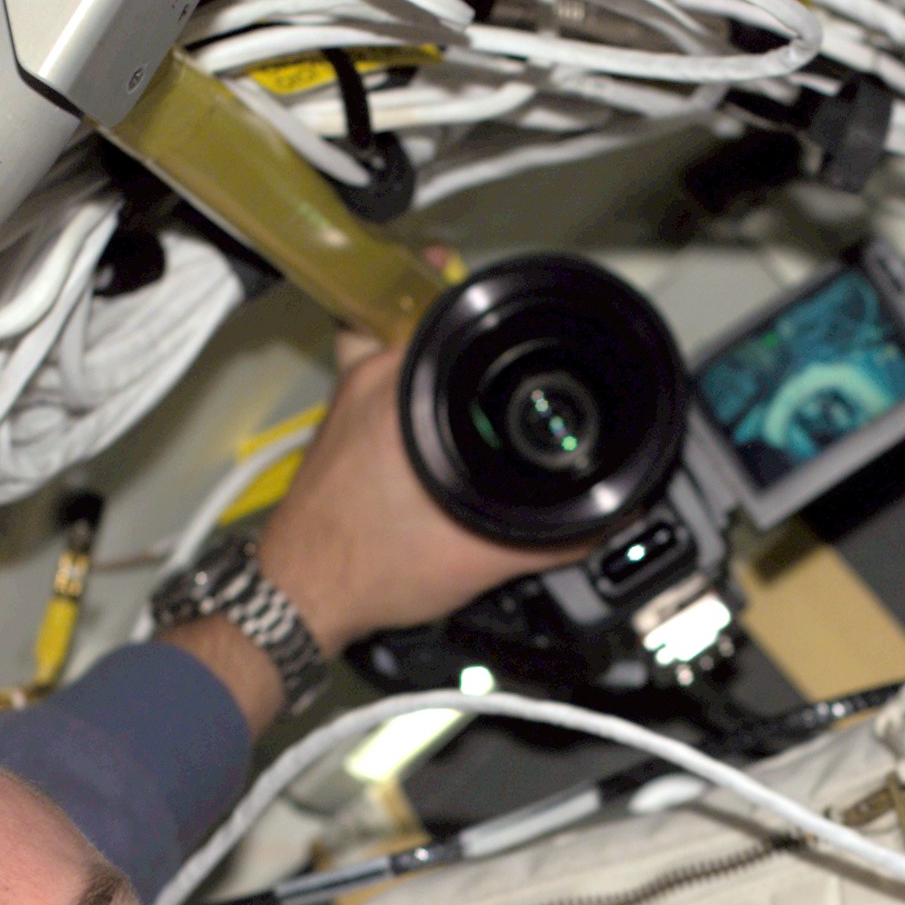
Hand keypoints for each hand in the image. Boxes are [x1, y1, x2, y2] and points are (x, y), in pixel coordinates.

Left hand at [164, 330, 587, 732]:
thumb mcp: (478, 558)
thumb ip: (553, 539)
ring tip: (470, 375)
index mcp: (399, 392)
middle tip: (503, 352)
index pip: (455, 310)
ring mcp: (347, 394)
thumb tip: (603, 520)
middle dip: (472, 330)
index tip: (517, 319)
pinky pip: (378, 373)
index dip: (497, 309)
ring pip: (401, 339)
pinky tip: (431, 413)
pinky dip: (407, 381)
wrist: (302, 596)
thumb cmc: (362, 570)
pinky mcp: (338, 418)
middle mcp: (367, 379)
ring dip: (435, 351)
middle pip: (430, 313)